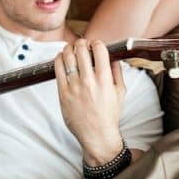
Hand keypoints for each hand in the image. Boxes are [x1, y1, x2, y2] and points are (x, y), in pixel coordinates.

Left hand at [54, 39, 125, 165]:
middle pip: (81, 50)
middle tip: (82, 44)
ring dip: (69, 48)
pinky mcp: (63, 94)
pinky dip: (58, 59)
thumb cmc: (109, 115)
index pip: (99, 50)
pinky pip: (57, 70)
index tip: (95, 44)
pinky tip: (61, 57)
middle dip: (82, 43)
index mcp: (105, 80)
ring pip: (67, 58)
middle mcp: (89, 81)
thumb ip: (117, 72)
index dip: (96, 43)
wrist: (97, 135)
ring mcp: (74, 87)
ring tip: (70, 48)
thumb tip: (113, 57)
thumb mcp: (120, 92)